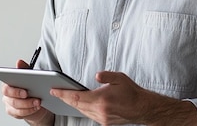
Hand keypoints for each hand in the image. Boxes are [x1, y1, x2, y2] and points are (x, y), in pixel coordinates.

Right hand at [1, 60, 54, 125]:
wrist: (35, 99)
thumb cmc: (31, 86)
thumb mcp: (29, 76)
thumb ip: (24, 69)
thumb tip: (19, 62)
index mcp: (8, 84)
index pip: (6, 88)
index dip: (15, 91)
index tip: (25, 92)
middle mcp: (7, 95)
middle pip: (11, 99)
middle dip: (24, 100)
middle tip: (35, 99)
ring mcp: (10, 104)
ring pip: (16, 107)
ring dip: (29, 105)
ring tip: (38, 102)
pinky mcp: (14, 112)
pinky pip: (20, 114)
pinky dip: (29, 111)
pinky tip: (36, 107)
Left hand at [50, 71, 196, 125]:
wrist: (143, 108)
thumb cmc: (132, 92)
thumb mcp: (120, 78)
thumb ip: (106, 76)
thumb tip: (96, 75)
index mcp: (101, 99)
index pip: (77, 97)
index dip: (63, 94)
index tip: (54, 90)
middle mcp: (99, 111)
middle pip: (76, 105)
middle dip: (65, 99)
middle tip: (55, 92)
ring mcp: (102, 118)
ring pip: (82, 111)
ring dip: (73, 104)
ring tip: (65, 97)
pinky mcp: (105, 122)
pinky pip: (89, 115)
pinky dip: (82, 108)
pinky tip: (80, 103)